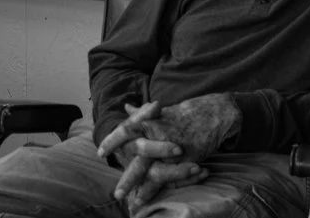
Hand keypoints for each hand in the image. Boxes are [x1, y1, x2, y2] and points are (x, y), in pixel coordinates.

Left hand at [99, 98, 235, 212]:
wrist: (209, 114)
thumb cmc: (181, 114)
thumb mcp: (158, 112)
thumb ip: (141, 113)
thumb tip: (127, 106)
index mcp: (147, 123)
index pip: (124, 132)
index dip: (112, 142)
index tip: (100, 153)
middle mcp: (157, 138)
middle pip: (138, 159)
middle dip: (128, 178)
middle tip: (116, 193)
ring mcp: (171, 151)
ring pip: (155, 173)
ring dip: (144, 189)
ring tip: (134, 203)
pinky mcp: (185, 160)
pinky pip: (173, 178)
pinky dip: (165, 187)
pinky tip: (155, 198)